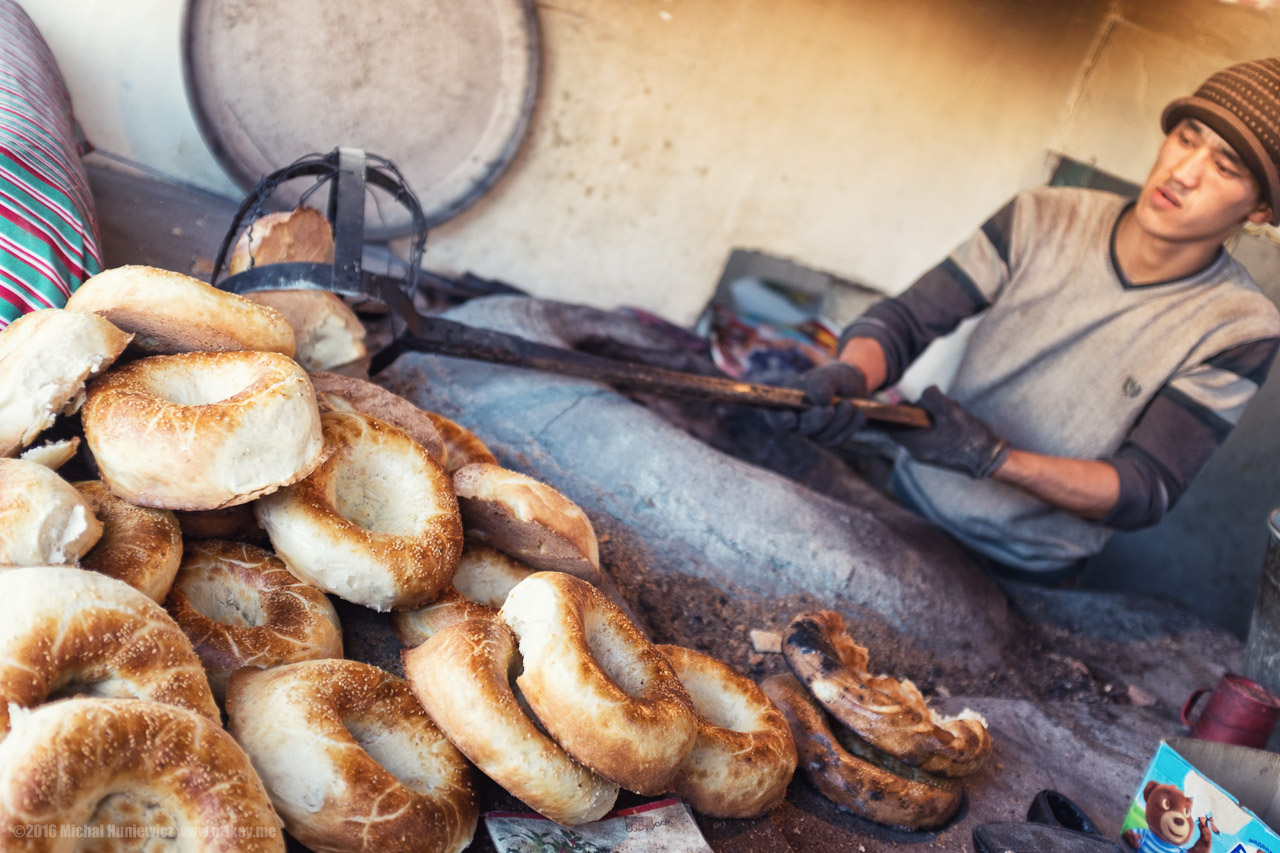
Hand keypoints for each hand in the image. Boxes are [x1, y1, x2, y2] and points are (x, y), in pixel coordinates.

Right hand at [766, 362, 868, 446]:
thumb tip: (821, 401)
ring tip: (849, 402)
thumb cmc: (833, 377)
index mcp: (788, 403)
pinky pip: (839, 440)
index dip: (780, 420)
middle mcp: (797, 421)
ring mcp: (813, 433)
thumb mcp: (829, 374)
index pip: (776, 417)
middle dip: (818, 420)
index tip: (790, 417)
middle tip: (830, 408)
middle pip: (802, 429)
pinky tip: (859, 413)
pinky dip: (851, 426)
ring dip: (840, 420)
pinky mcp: (829, 439)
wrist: (851, 383)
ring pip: (824, 437)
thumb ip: (822, 384)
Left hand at [891, 386, 1009, 477]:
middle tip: (941, 404)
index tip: (906, 401)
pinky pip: (934, 434)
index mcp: (916, 444)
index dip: (897, 412)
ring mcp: (930, 454)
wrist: (989, 460)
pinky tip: (958, 419)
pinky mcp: (941, 453)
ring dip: (937, 415)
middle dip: (925, 409)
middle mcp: (919, 452)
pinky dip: (943, 424)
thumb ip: (932, 398)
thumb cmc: (969, 437)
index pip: (894, 427)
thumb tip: (925, 393)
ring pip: (925, 427)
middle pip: (911, 424)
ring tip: (954, 411)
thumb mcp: (949, 411)